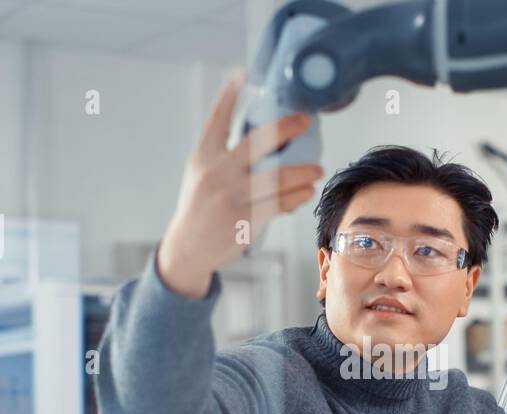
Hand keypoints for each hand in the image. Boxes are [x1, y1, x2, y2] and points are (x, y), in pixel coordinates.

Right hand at [156, 69, 323, 297]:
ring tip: (317, 169)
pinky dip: (295, 197)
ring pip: (276, 178)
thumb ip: (225, 154)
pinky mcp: (245, 219)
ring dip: (302, 172)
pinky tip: (306, 192)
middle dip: (285, 128)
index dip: (229, 95)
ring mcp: (232, 197)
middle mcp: (217, 173)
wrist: (188, 247)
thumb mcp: (202, 172)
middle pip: (256, 142)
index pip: (217, 119)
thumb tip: (263, 135)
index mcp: (204, 156)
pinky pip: (278, 204)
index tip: (242, 74)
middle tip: (306, 120)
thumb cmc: (200, 205)